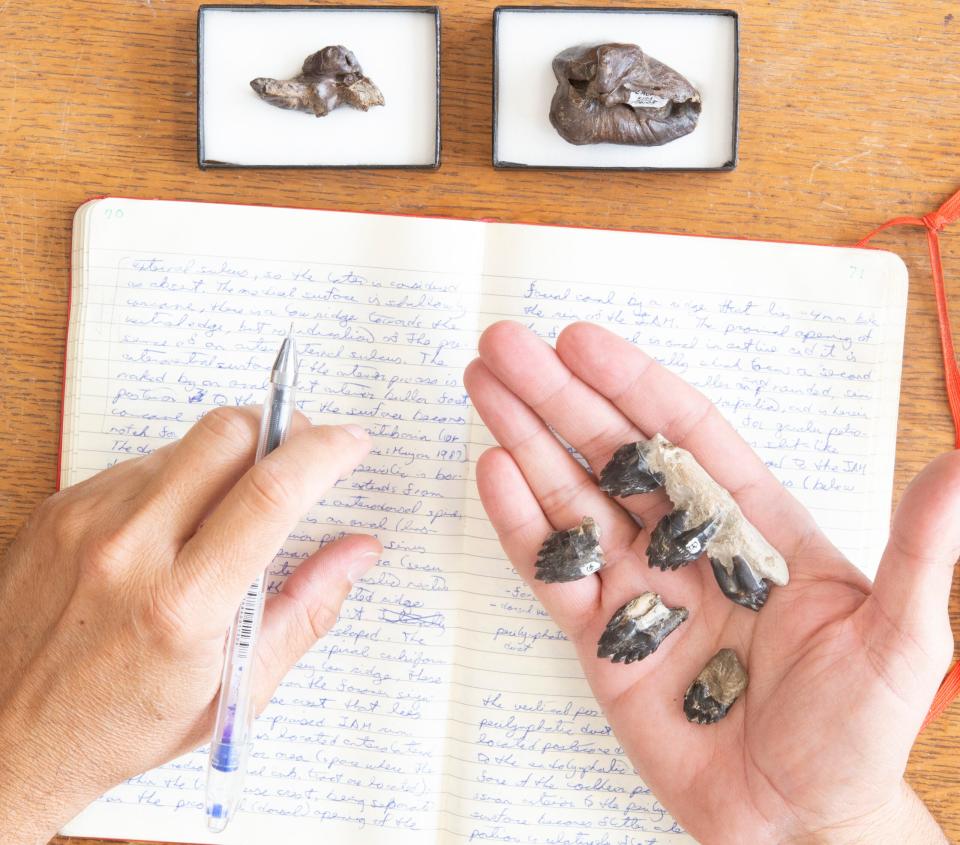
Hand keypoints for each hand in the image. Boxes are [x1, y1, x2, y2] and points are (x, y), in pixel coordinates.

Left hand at [0, 407, 379, 844]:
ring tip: (231, 510)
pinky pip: (140, 464)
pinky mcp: (60, 508)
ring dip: (228, 458)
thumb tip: (359, 552)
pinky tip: (177, 525)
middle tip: (301, 451)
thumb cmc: (122, 725)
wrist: (6, 737)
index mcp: (182, 606)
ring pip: (183, 445)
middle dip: (279, 428)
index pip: (270, 494)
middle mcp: (128, 550)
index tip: (352, 444)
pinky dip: (178, 478)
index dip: (324, 453)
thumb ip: (307, 611)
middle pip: (225, 434)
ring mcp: (86, 521)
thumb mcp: (234, 690)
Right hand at [465, 321, 957, 844]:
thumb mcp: (899, 641)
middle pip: (611, 451)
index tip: (580, 341)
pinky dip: (520, 524)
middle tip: (504, 345)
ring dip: (524, 440)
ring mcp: (638, 586)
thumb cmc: (857, 734)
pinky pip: (553, 571)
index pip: (684, 432)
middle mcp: (686, 541)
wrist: (795, 821)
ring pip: (571, 497)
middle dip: (556, 396)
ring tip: (482, 386)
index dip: (630, 383)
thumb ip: (918, 552)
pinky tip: (492, 473)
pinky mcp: (601, 637)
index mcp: (752, 523)